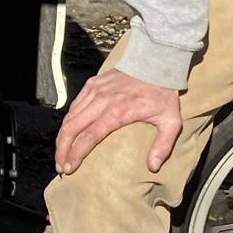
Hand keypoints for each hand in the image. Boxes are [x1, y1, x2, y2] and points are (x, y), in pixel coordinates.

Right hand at [55, 70, 182, 175]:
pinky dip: (68, 120)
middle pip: (72, 128)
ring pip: (70, 117)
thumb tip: (153, 166)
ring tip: (61, 152)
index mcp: (118, 112)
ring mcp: (95, 91)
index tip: (69, 168)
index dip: (76, 154)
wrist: (157, 63)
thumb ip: (163, 145)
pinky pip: (74, 105)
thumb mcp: (171, 121)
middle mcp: (101, 101)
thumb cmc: (163, 93)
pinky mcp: (92, 84)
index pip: (89, 137)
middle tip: (61, 166)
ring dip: (62, 136)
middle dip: (62, 149)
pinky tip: (68, 132)